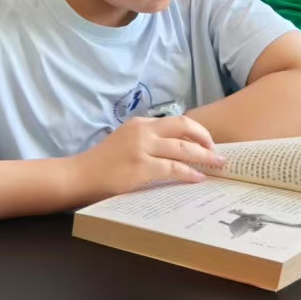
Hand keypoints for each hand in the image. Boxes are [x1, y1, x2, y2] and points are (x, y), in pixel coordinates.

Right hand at [74, 116, 225, 200]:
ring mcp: (142, 147)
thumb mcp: (127, 142)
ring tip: (218, 165)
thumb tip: (178, 150)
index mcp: (141, 123)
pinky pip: (173, 168)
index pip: (177, 121)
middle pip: (184, 126)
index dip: (197, 131)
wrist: (81, 175)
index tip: (209, 143)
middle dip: (206, 139)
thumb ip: (148, 141)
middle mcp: (143, 130)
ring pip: (183, 148)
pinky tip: (199, 178)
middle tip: (219, 153)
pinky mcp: (141, 166)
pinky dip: (189, 173)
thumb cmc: (104, 163)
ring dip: (204, 156)